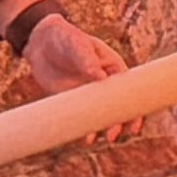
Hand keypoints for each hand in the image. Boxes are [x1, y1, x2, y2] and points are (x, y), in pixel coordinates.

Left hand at [22, 16, 140, 142]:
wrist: (40, 43)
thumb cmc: (66, 38)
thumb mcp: (78, 45)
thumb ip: (88, 60)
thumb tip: (100, 78)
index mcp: (112, 68)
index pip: (129, 90)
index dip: (135, 108)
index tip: (135, 123)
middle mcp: (103, 83)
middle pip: (117, 107)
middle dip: (118, 123)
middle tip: (112, 135)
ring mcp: (88, 93)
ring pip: (100, 115)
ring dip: (101, 129)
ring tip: (94, 139)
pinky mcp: (72, 100)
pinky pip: (81, 117)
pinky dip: (83, 128)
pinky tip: (84, 138)